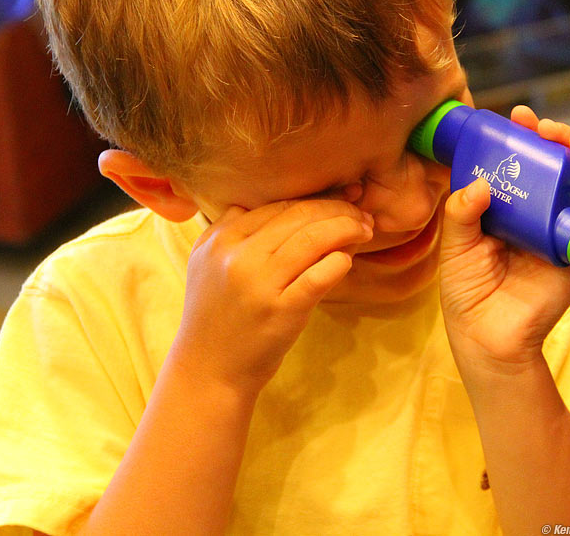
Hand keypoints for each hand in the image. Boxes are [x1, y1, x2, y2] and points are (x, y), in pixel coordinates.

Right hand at [171, 198, 373, 394]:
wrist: (208, 370)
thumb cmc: (215, 316)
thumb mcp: (204, 264)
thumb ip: (225, 229)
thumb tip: (253, 203)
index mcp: (220, 239)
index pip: (278, 206)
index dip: (315, 199)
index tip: (342, 199)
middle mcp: (238, 256)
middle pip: (299, 215)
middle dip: (338, 208)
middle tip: (362, 213)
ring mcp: (260, 284)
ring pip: (312, 239)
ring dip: (346, 228)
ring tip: (365, 229)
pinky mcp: (280, 312)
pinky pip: (318, 276)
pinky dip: (338, 262)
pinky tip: (347, 259)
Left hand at [438, 107, 569, 369]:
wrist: (486, 334)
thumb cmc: (467, 289)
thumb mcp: (456, 244)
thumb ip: (461, 212)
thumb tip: (480, 183)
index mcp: (508, 208)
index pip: (521, 164)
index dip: (523, 139)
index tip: (517, 117)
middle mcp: (537, 215)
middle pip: (556, 169)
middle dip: (556, 142)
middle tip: (545, 128)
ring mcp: (561, 232)